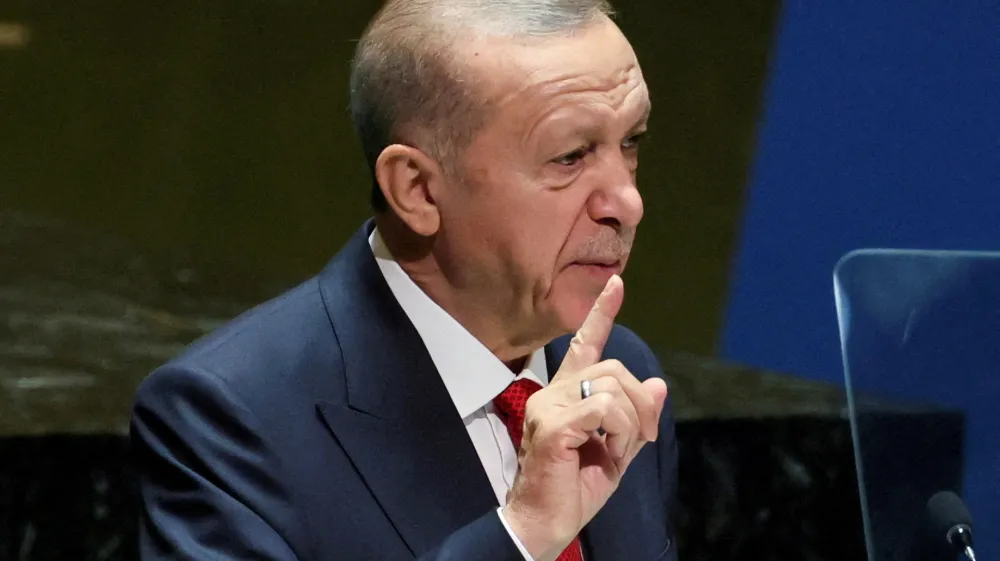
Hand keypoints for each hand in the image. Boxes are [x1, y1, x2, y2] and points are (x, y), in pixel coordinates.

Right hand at [501, 275, 668, 560]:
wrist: (546, 523)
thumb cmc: (574, 490)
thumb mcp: (617, 451)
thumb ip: (635, 418)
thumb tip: (657, 385)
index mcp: (567, 395)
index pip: (585, 345)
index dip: (601, 314)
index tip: (616, 284)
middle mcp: (552, 392)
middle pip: (614, 369)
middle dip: (640, 403)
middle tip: (643, 438)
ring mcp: (549, 406)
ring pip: (612, 387)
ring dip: (631, 423)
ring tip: (619, 451)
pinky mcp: (553, 424)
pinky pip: (604, 409)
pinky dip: (620, 431)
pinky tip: (609, 452)